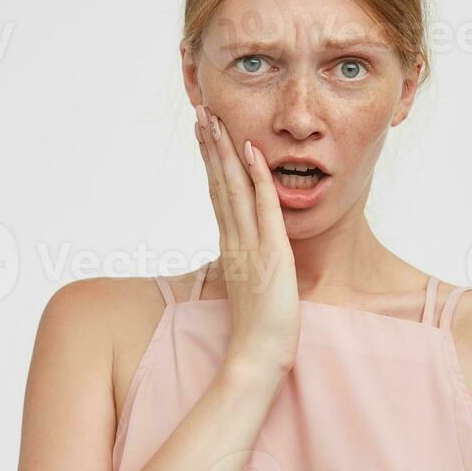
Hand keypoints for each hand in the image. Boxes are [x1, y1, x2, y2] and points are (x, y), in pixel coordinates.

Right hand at [195, 104, 300, 377]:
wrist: (256, 358)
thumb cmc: (259, 331)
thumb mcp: (252, 288)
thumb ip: (249, 267)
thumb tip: (250, 257)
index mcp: (232, 247)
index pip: (218, 195)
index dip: (212, 162)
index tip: (206, 134)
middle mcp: (235, 240)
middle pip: (218, 182)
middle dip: (210, 145)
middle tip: (201, 111)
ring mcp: (249, 245)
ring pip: (232, 187)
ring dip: (224, 150)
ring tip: (213, 119)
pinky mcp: (270, 253)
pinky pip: (263, 207)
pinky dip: (257, 177)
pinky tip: (252, 151)